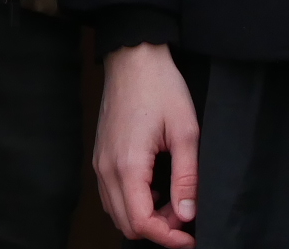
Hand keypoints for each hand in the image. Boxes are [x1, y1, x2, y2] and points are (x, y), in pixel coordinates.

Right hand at [95, 42, 198, 246]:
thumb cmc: (160, 86)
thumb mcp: (185, 130)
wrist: (133, 58)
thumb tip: (188, 213)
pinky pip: (111, 195)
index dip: (167, 237)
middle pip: (126, 223)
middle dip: (158, 229)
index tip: (189, 236)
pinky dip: (133, 203)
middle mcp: (106, 169)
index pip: (141, 222)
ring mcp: (99, 163)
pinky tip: (155, 189)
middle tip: (185, 216)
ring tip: (173, 202)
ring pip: (117, 212)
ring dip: (145, 217)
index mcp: (127, 164)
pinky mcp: (100, 156)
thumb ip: (187, 176)